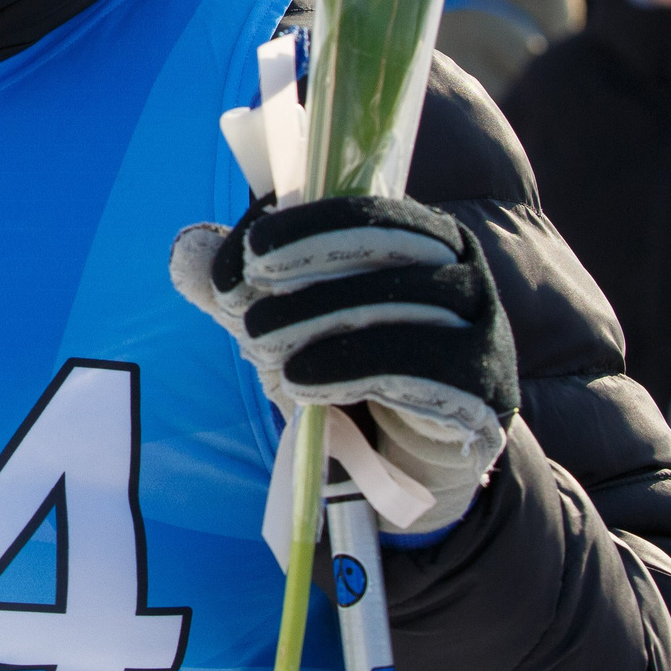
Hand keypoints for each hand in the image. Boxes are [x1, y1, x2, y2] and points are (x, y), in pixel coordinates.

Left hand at [170, 194, 518, 533]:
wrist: (402, 469)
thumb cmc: (346, 379)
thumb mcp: (284, 328)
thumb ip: (241, 290)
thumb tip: (185, 249)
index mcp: (416, 234)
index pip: (361, 201)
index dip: (294, 223)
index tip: (238, 258)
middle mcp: (460, 269)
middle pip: (389, 237)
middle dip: (309, 254)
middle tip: (245, 292)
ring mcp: (481, 327)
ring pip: (404, 298)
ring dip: (320, 317)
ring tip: (259, 346)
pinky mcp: (485, 389)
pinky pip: (424, 365)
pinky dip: (353, 368)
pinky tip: (303, 382)